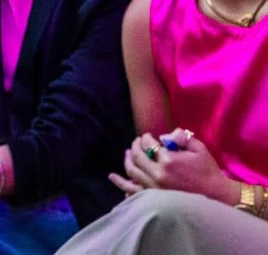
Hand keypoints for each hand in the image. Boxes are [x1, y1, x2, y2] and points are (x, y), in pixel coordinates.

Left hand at [119, 132, 242, 203]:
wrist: (218, 196)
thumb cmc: (208, 171)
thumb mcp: (198, 148)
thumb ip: (180, 137)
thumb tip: (163, 136)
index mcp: (168, 160)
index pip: (148, 144)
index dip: (145, 138)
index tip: (147, 136)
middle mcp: (157, 174)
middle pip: (137, 156)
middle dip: (135, 146)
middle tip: (136, 142)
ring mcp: (154, 187)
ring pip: (132, 172)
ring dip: (127, 161)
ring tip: (126, 155)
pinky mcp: (155, 197)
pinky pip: (135, 191)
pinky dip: (125, 185)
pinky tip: (117, 179)